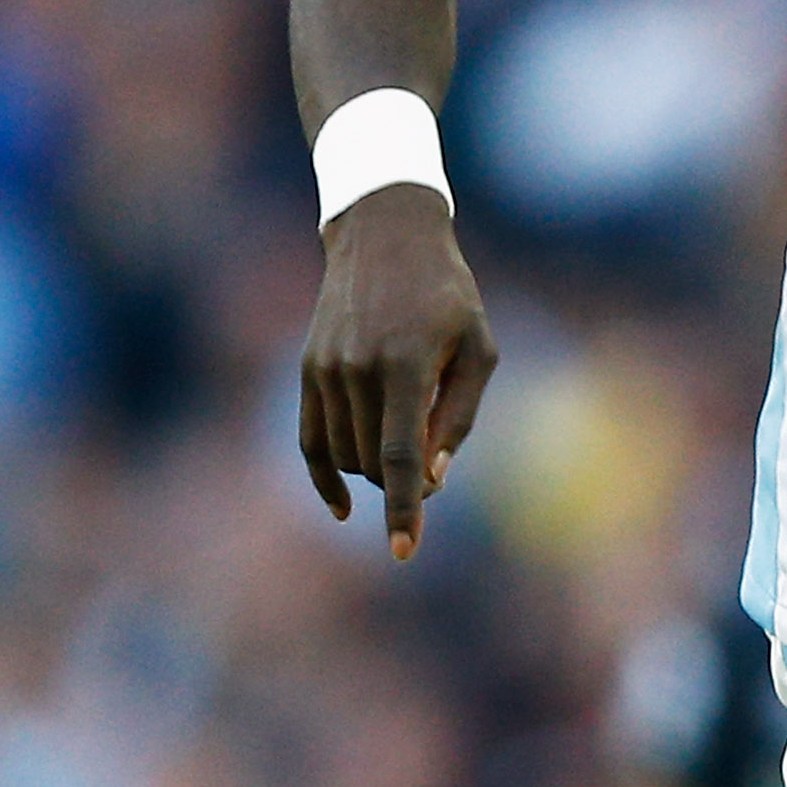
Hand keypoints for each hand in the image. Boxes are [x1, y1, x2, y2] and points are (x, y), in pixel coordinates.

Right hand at [296, 188, 493, 558]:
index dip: (405, 507)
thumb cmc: (447, 295)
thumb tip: (433, 480)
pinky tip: (344, 509)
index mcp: (404, 363)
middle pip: (376, 463)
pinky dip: (327, 478)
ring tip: (410, 434)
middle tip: (437, 461)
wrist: (385, 236)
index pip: (401, 455)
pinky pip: (311, 441)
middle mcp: (357, 369)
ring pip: (348, 458)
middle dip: (409, 481)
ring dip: (379, 469)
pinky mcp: (309, 370)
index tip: (404, 550)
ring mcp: (325, 370)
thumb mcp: (477, 348)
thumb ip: (458, 416)